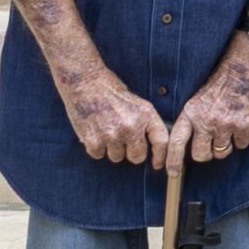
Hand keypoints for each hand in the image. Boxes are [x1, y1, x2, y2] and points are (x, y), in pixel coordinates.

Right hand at [55, 56, 165, 171]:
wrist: (87, 84)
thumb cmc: (113, 92)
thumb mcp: (138, 104)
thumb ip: (146, 123)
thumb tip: (154, 145)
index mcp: (146, 115)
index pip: (161, 142)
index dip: (161, 156)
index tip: (157, 164)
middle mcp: (131, 127)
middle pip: (137, 157)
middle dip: (132, 153)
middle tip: (124, 141)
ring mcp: (112, 135)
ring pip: (117, 157)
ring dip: (112, 149)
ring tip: (107, 131)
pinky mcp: (93, 140)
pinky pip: (98, 155)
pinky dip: (96, 147)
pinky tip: (96, 132)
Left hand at [169, 42, 248, 167]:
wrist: (245, 65)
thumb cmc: (222, 80)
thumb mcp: (198, 98)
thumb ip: (193, 119)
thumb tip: (190, 144)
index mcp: (191, 113)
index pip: (176, 143)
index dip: (172, 161)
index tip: (172, 173)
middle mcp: (206, 120)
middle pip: (200, 155)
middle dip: (207, 153)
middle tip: (212, 144)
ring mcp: (225, 123)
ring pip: (222, 152)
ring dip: (226, 145)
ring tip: (230, 129)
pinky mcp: (244, 123)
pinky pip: (242, 144)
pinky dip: (244, 138)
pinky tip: (244, 124)